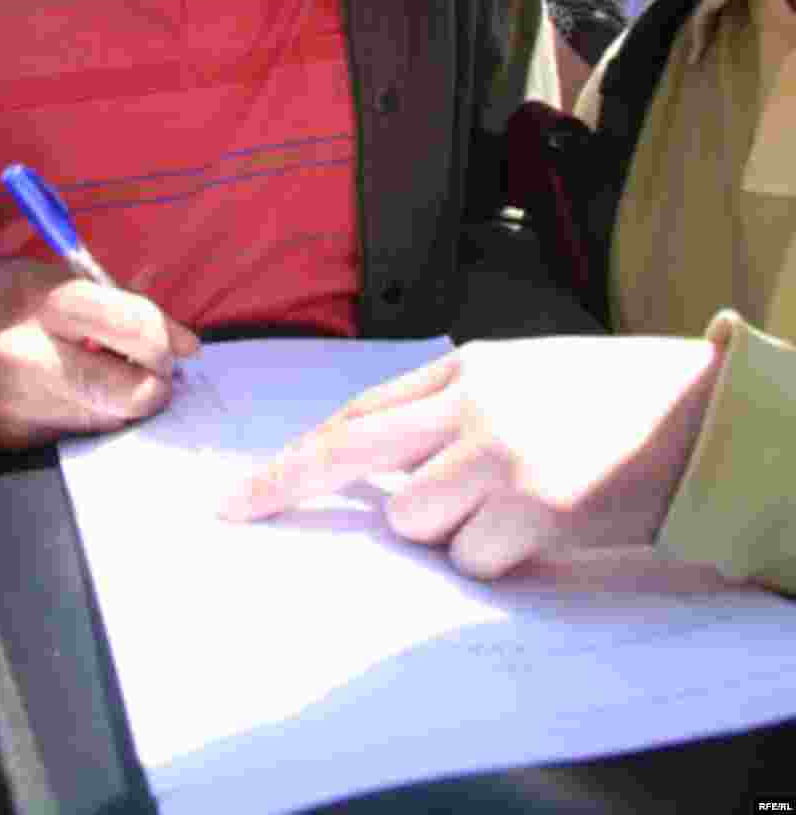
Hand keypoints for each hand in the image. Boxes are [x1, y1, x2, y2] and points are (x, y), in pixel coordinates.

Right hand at [0, 256, 200, 447]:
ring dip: (122, 401)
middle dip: (156, 385)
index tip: (181, 346)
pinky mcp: (11, 441)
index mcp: (44, 303)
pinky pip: (75, 434)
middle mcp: (30, 359)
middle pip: (134, 394)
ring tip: (106, 373)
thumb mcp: (51, 276)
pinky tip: (63, 390)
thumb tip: (186, 345)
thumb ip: (118, 305)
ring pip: (110, 420)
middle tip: (156, 371)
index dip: (170, 341)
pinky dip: (84, 413)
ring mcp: (18, 408)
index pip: (137, 330)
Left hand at [221, 336, 722, 577]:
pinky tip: (542, 525)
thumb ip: (446, 410)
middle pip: (351, 450)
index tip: (247, 488)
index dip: (301, 453)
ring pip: (416, 522)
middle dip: (287, 483)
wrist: (691, 412)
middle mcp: (472, 406)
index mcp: (465, 369)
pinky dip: (497, 558)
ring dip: (448, 531)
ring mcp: (500, 456)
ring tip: (512, 505)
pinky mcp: (534, 507)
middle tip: (237, 510)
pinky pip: (474, 560)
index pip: (360, 414)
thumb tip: (375, 464)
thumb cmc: (601, 399)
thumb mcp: (516, 379)